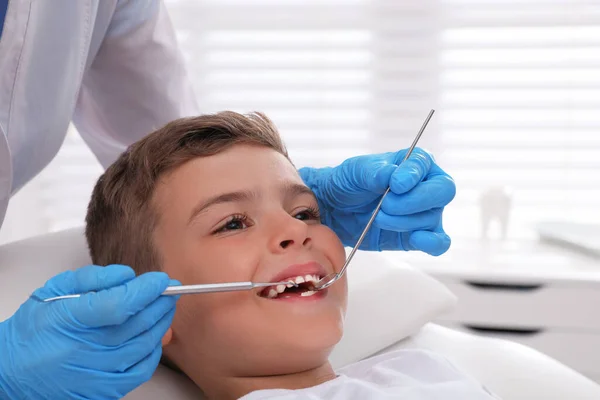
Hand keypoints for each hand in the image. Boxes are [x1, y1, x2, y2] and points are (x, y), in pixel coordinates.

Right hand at [0, 265, 178, 398]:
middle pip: (138, 324)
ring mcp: (96, 374)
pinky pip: (141, 370)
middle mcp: (85, 350)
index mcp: (70, 321)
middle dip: (161, 302)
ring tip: (165, 307)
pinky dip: (154, 350)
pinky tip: (155, 335)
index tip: (161, 279)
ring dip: (161, 322)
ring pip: (144, 345)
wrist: (12, 372)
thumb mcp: (54, 291)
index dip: (146, 290)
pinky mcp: (104, 390)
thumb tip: (128, 275)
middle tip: (170, 289)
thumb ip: (93, 279)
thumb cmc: (34, 329)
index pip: (120, 304)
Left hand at [300, 148, 455, 254]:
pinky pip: (439, 243)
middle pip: (442, 192)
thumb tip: (394, 176)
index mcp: (415, 163)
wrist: (336, 209)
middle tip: (385, 205)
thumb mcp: (358, 171)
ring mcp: (425, 212)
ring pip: (432, 218)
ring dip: (402, 221)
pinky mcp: (418, 236)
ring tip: (378, 218)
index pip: (425, 165)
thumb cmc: (350, 182)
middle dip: (413, 201)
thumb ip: (378, 172)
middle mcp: (426, 186)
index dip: (413, 176)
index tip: (394, 185)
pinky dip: (432, 243)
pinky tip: (416, 240)